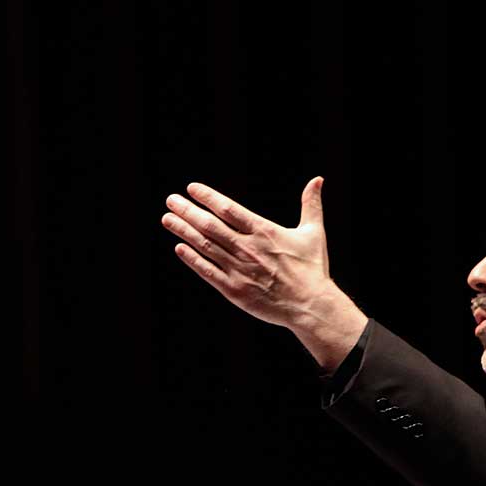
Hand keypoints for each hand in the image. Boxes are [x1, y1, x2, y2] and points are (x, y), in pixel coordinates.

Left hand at [161, 178, 367, 370]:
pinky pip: (208, 272)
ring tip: (167, 219)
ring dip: (184, 231)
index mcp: (264, 232)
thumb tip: (318, 180)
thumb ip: (311, 204)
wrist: (310, 306)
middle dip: (188, 211)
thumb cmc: (311, 269)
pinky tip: (179, 248)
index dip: (208, 197)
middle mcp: (247, 248)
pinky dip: (192, 260)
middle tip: (171, 200)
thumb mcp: (313, 233)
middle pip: (210, 225)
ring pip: (205, 246)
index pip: (228, 209)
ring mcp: (238, 269)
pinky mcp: (234, 290)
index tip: (192, 188)